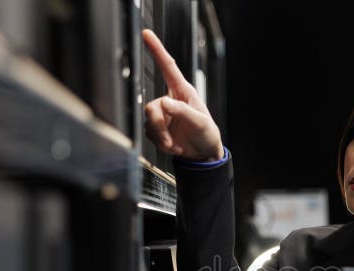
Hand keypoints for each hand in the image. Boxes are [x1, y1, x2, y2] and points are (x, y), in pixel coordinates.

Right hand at [142, 29, 223, 161]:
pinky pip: (149, 132)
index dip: (157, 50)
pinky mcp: (158, 127)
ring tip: (174, 143)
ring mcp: (163, 114)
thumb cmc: (206, 134)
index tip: (146, 34)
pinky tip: (172, 145)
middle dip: (158, 124)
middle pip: (151, 106)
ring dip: (161, 136)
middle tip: (168, 138)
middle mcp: (170, 100)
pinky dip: (160, 142)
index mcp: (183, 92)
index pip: (168, 67)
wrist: (203, 154)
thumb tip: (164, 103)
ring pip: (149, 121)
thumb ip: (182, 112)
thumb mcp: (200, 122)